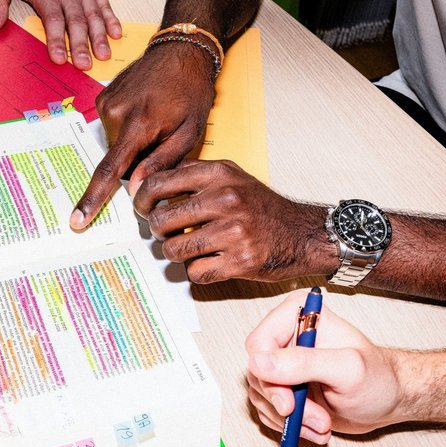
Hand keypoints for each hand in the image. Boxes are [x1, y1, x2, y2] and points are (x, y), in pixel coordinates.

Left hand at [0, 0, 121, 69]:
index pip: (52, 19)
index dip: (56, 39)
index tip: (59, 58)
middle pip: (76, 21)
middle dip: (81, 45)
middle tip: (84, 65)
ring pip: (93, 16)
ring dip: (99, 37)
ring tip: (103, 55)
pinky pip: (106, 6)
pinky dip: (112, 20)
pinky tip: (116, 35)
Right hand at [70, 44, 217, 229]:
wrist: (181, 51)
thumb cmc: (191, 91)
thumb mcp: (190, 131)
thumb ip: (162, 161)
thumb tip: (136, 188)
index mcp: (138, 124)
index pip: (110, 171)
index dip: (93, 198)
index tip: (78, 220)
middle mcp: (115, 113)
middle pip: (118, 159)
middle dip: (137, 160)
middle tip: (162, 139)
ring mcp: (106, 103)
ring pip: (116, 144)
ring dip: (133, 143)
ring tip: (156, 121)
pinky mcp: (103, 97)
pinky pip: (113, 127)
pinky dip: (128, 128)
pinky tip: (146, 112)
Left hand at [131, 160, 332, 283]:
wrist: (303, 234)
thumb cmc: (262, 207)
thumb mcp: (231, 176)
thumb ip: (194, 174)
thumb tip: (149, 181)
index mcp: (219, 175)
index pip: (159, 184)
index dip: (141, 199)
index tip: (141, 208)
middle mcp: (226, 200)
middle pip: (161, 220)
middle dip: (157, 231)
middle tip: (164, 233)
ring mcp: (233, 232)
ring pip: (173, 250)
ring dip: (174, 253)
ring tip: (186, 249)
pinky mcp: (240, 262)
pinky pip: (195, 272)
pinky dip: (197, 271)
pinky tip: (209, 262)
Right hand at [244, 291, 411, 443]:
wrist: (389, 401)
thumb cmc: (379, 379)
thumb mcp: (347, 369)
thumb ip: (304, 362)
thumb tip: (258, 361)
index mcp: (299, 314)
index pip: (259, 343)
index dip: (269, 376)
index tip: (289, 402)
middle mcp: (286, 335)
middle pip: (257, 373)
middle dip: (287, 404)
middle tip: (316, 418)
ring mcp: (282, 363)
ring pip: (260, 396)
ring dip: (291, 419)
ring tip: (322, 423)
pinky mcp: (282, 386)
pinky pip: (267, 410)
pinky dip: (290, 426)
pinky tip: (315, 426)